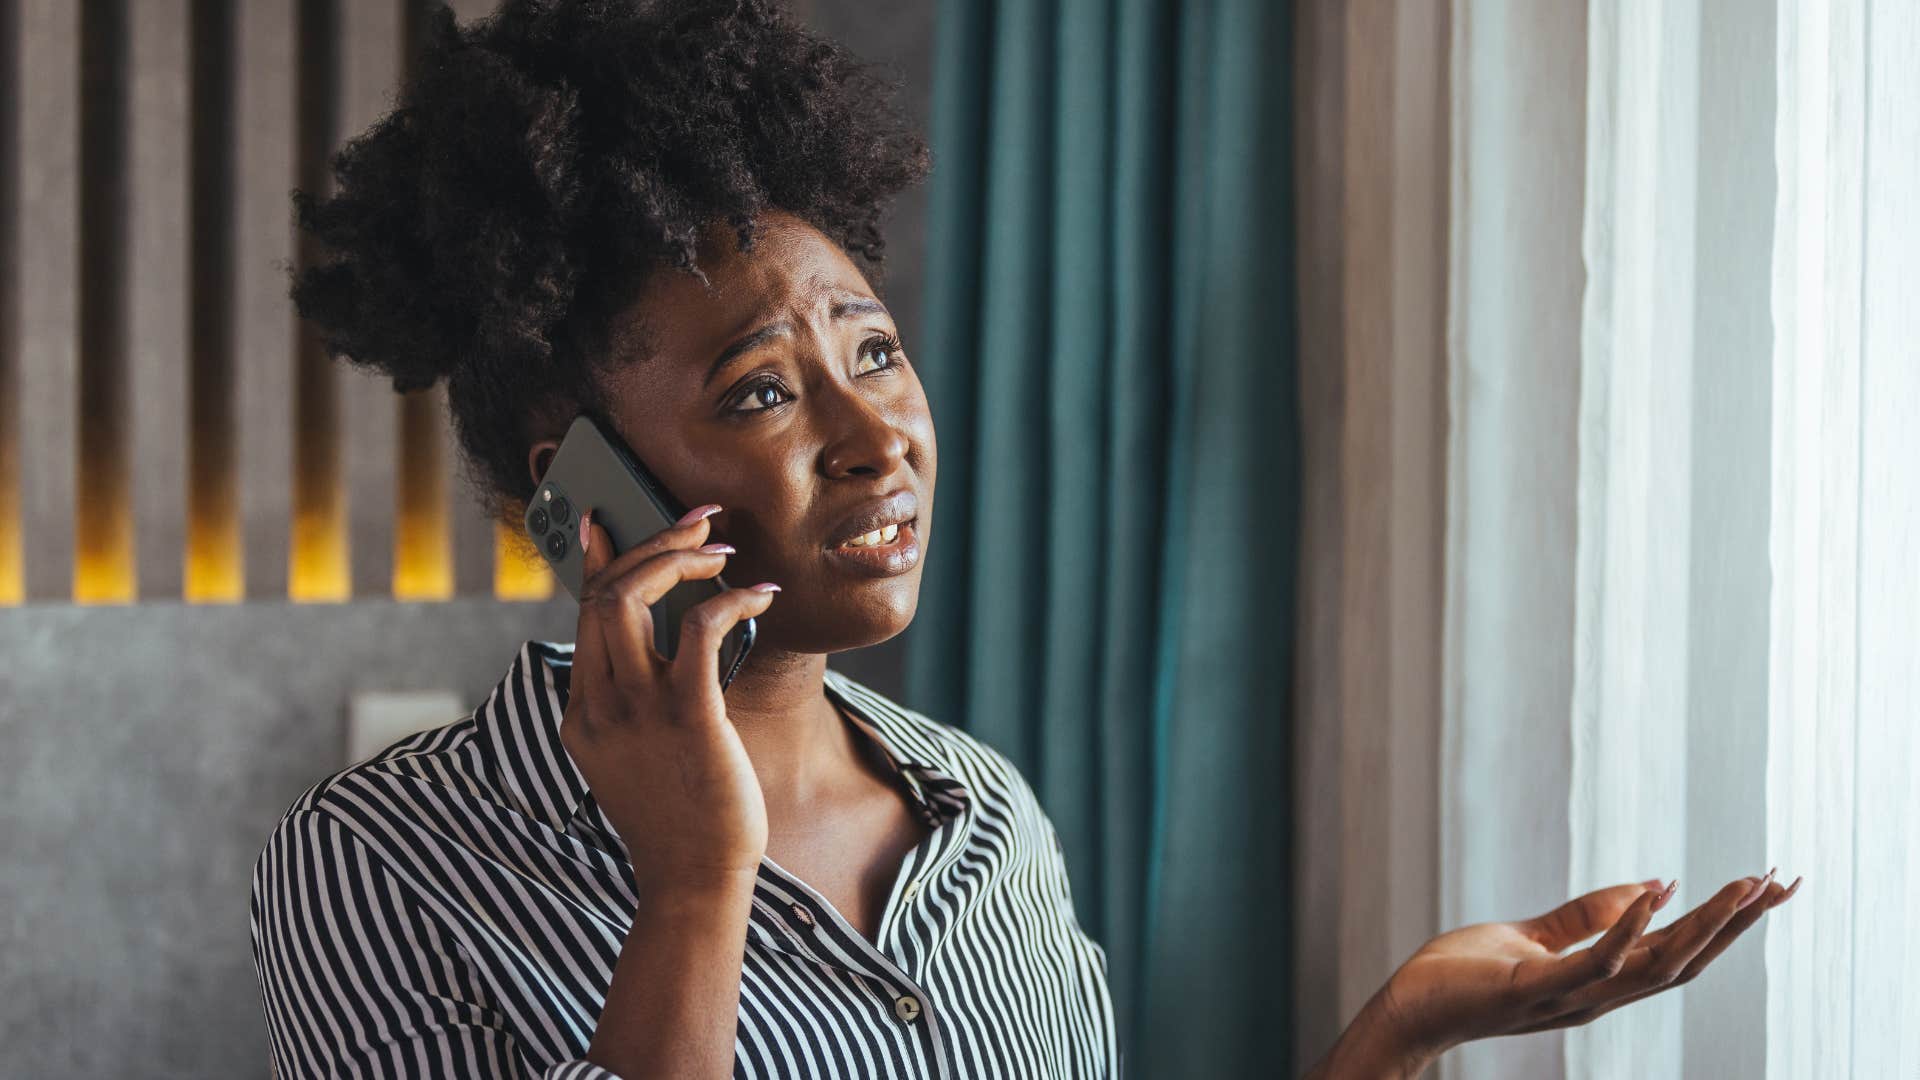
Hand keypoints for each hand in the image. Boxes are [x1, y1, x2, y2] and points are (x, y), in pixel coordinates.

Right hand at [560, 503, 779, 894]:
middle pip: (602, 595)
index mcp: (582, 714)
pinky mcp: (688, 718)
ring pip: (632, 598)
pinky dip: (730, 599)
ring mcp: (637, 712)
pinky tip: (761, 596)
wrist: (692, 884)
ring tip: (722, 550)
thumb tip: (664, 651)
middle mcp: (599, 706)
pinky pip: (699, 630)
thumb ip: (633, 705)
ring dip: (679, 560)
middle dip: (649, 545)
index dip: (593, 561)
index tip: (603, 521)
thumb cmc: (681, 819)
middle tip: (696, 524)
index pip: (581, 616)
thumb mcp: (636, 757)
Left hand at [1357, 871, 1801, 1070]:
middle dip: (1736, 925)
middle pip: (1685, 963)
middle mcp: (1597, 996)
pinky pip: (1590, 962)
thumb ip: (1590, 915)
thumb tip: (1655, 884)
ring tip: (1740, 887)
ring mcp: (1568, 997)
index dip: (1727, 922)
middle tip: (1782, 884)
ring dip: (1701, 927)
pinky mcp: (1531, 988)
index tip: (1769, 886)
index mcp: (1600, 981)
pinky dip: (1625, 931)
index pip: (1678, 952)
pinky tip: (1654, 896)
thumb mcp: (1534, 937)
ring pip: (1654, 967)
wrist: (1409, 1010)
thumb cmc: (1465, 975)